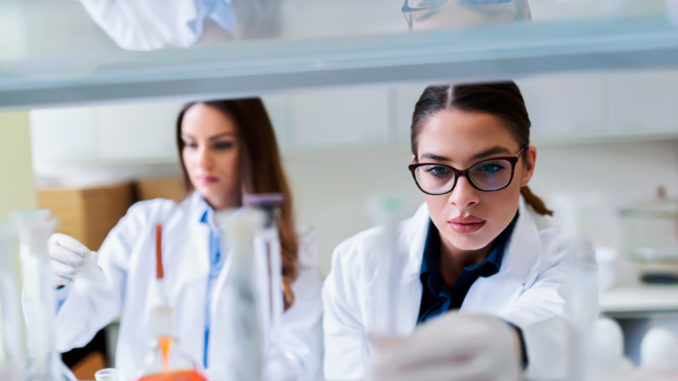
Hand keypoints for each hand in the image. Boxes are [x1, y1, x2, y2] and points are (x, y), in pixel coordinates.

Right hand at [48, 233, 92, 286]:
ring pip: (53, 266)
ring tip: (76, 271)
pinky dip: (64, 279)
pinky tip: (72, 279)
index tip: (86, 253)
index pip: (63, 240)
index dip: (75, 246)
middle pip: (54, 252)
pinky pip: (54, 277)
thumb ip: (88, 254)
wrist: (74, 268)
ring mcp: (48, 263)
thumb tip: (94, 255)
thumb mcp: (84, 253)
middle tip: (81, 262)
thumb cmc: (79, 256)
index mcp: (57, 240)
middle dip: (70, 257)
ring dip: (66, 269)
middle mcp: (49, 250)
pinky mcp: (49, 275)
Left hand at [369, 313, 521, 380]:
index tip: (374, 367)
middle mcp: (490, 362)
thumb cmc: (468, 334)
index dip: (400, 359)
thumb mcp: (442, 328)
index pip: (432, 349)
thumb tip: (370, 338)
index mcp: (475, 336)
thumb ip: (409, 339)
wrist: (512, 347)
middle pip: (438, 377)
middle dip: (402, 379)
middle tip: (374, 377)